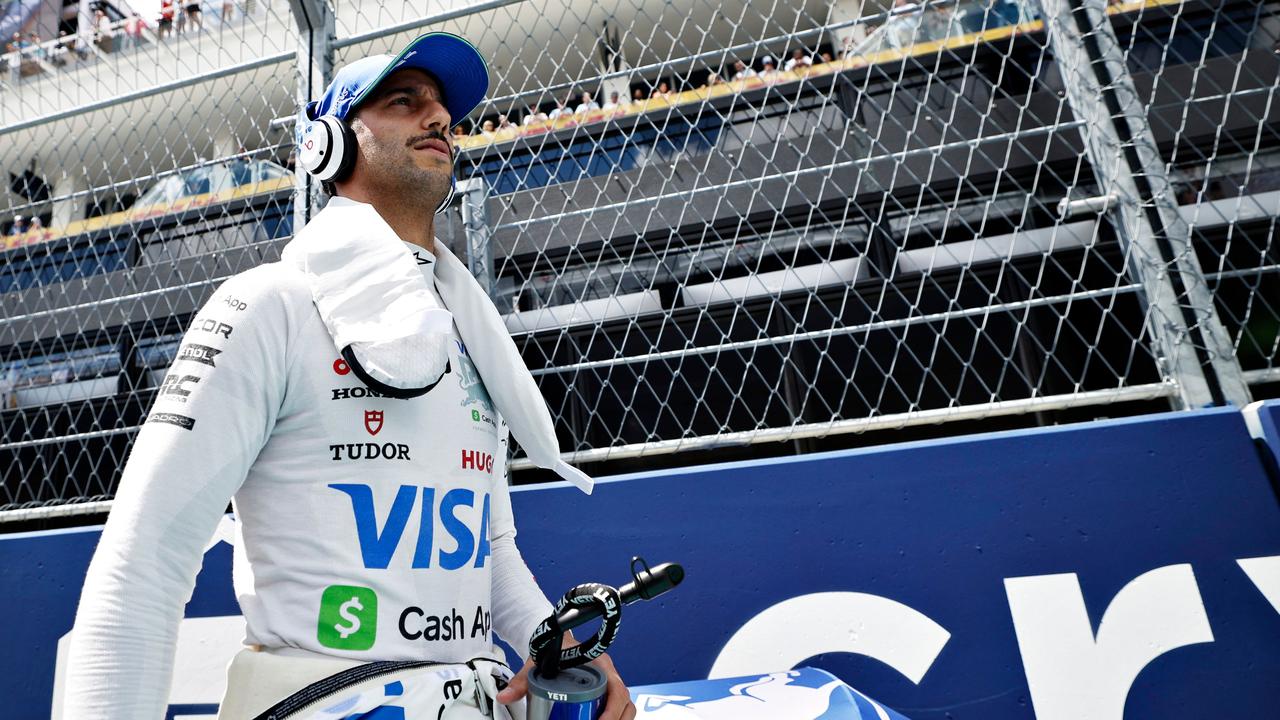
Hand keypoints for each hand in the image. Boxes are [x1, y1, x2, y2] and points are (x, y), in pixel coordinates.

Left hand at [496, 652, 635, 719]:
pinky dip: (613, 718)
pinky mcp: (605, 691)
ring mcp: (610, 683)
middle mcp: (610, 674)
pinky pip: (617, 707)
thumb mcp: (537, 663)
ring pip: (625, 706)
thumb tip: (504, 697)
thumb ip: (522, 681)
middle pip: (626, 702)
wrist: (556, 638)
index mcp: (600, 665)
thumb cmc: (553, 647)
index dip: (613, 710)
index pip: (617, 689)